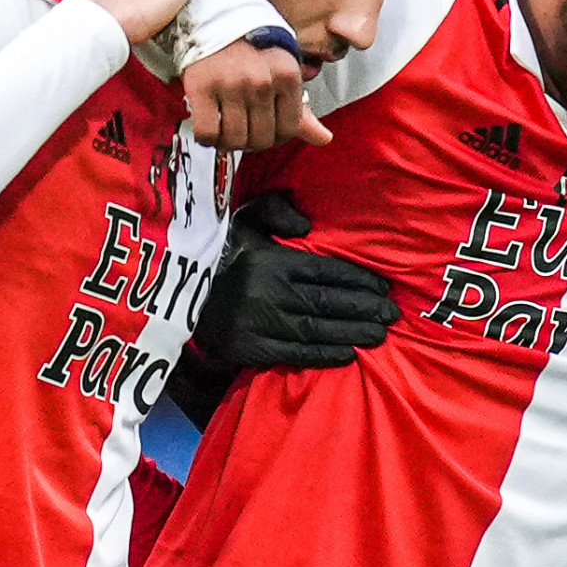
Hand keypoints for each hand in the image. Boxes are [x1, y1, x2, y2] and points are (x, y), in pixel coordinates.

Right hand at [165, 191, 397, 418]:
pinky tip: (348, 355)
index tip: (383, 288)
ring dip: (353, 333)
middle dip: (365, 309)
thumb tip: (307, 226)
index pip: (326, 271)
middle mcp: (270, 292)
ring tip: (380, 335)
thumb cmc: (217, 253)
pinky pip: (295, 354)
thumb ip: (276, 211)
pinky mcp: (250, 349)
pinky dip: (324, 356)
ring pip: (318, 330)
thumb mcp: (241, 219)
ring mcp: (260, 323)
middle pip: (329, 303)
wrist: (173, 293)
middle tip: (393, 315)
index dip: (359, 280)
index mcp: (272, 259)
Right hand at [183, 40, 327, 152]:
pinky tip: (208, 127)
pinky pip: (207, 132)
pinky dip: (207, 138)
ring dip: (227, 142)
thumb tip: (324, 139)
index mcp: (287, 75)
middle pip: (261, 139)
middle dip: (250, 142)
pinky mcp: (202, 86)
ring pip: (234, 139)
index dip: (274, 137)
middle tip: (241, 129)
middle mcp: (262, 80)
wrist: (212, 15)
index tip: (263, 130)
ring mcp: (231, 84)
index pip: (288, 130)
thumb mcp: (281, 70)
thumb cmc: (249, 45)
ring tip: (224, 128)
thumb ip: (301, 109)